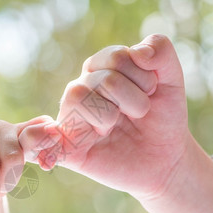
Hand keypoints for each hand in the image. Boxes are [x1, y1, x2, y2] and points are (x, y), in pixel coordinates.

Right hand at [22, 34, 188, 199]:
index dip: (143, 76)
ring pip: (78, 97)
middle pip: (103, 79)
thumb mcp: (172, 81)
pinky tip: (47, 156)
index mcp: (100, 69)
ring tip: (116, 127)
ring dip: (109, 115)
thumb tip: (138, 52)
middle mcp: (80, 89)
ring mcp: (71, 118)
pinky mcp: (67, 149)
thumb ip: (161, 52)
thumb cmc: (162, 118)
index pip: (116, 58)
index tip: (151, 92)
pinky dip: (41, 141)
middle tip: (139, 114)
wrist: (165, 160)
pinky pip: (43, 141)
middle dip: (133, 98)